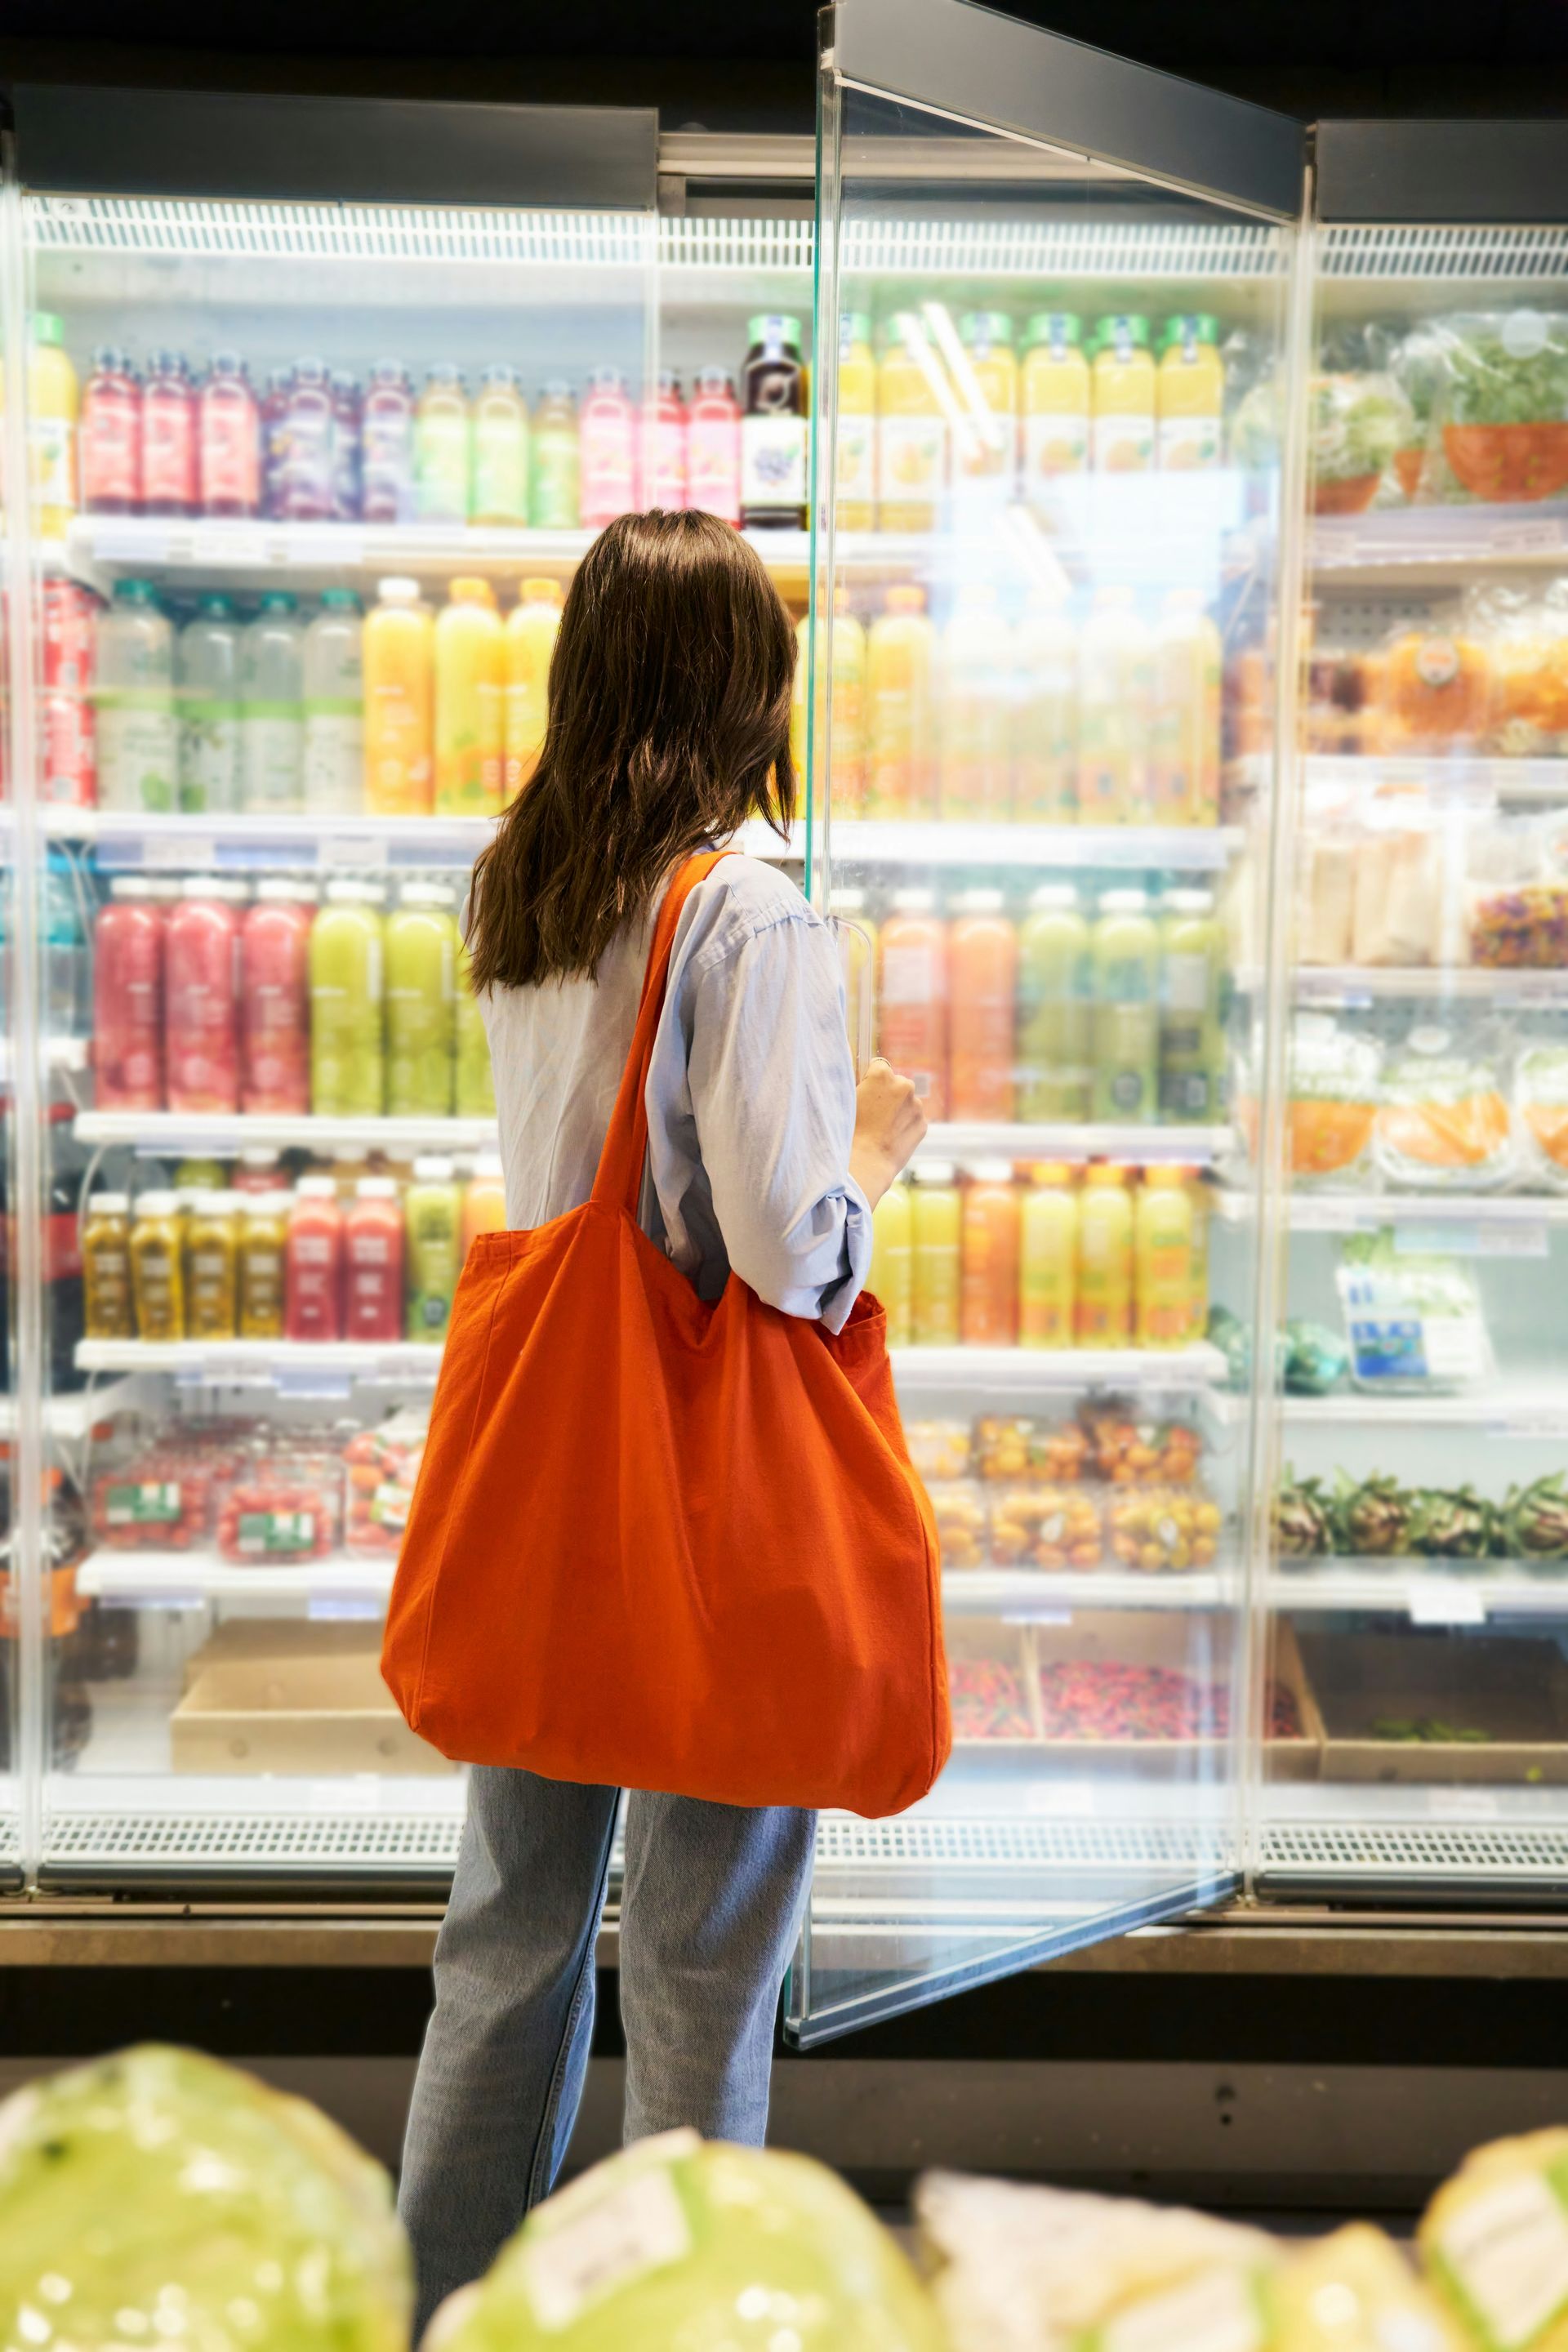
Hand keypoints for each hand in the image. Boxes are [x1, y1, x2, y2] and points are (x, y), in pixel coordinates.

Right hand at [849, 1057, 926, 1208]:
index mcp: (883, 1074)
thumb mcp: (845, 1098)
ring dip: (897, 1110)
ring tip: (880, 1129)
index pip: (879, 1066)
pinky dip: (904, 1125)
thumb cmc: (848, 1130)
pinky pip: (913, 1120)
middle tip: (871, 1114)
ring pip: (906, 1102)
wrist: (865, 1162)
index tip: (865, 1092)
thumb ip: (857, 1082)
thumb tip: (864, 1078)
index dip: (870, 1080)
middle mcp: (904, 1085)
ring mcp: (917, 1105)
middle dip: (887, 1094)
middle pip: (896, 1083)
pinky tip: (890, 1137)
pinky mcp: (923, 1124)